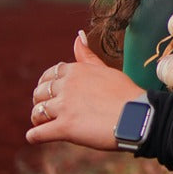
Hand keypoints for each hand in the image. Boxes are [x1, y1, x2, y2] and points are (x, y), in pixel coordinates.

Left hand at [26, 31, 141, 149]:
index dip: (47, 85)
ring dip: (37, 119)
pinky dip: (34, 136)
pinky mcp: (65, 128)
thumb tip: (78, 36)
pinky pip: (38, 133)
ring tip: (42, 124)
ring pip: (37, 112)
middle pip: (39, 93)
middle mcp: (67, 86)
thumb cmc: (127, 94)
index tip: (52, 94)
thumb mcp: (106, 70)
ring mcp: (64, 107)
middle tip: (48, 111)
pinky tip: (36, 137)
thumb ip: (88, 56)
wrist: (138, 117)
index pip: (49, 75)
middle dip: (41, 102)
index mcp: (75, 70)